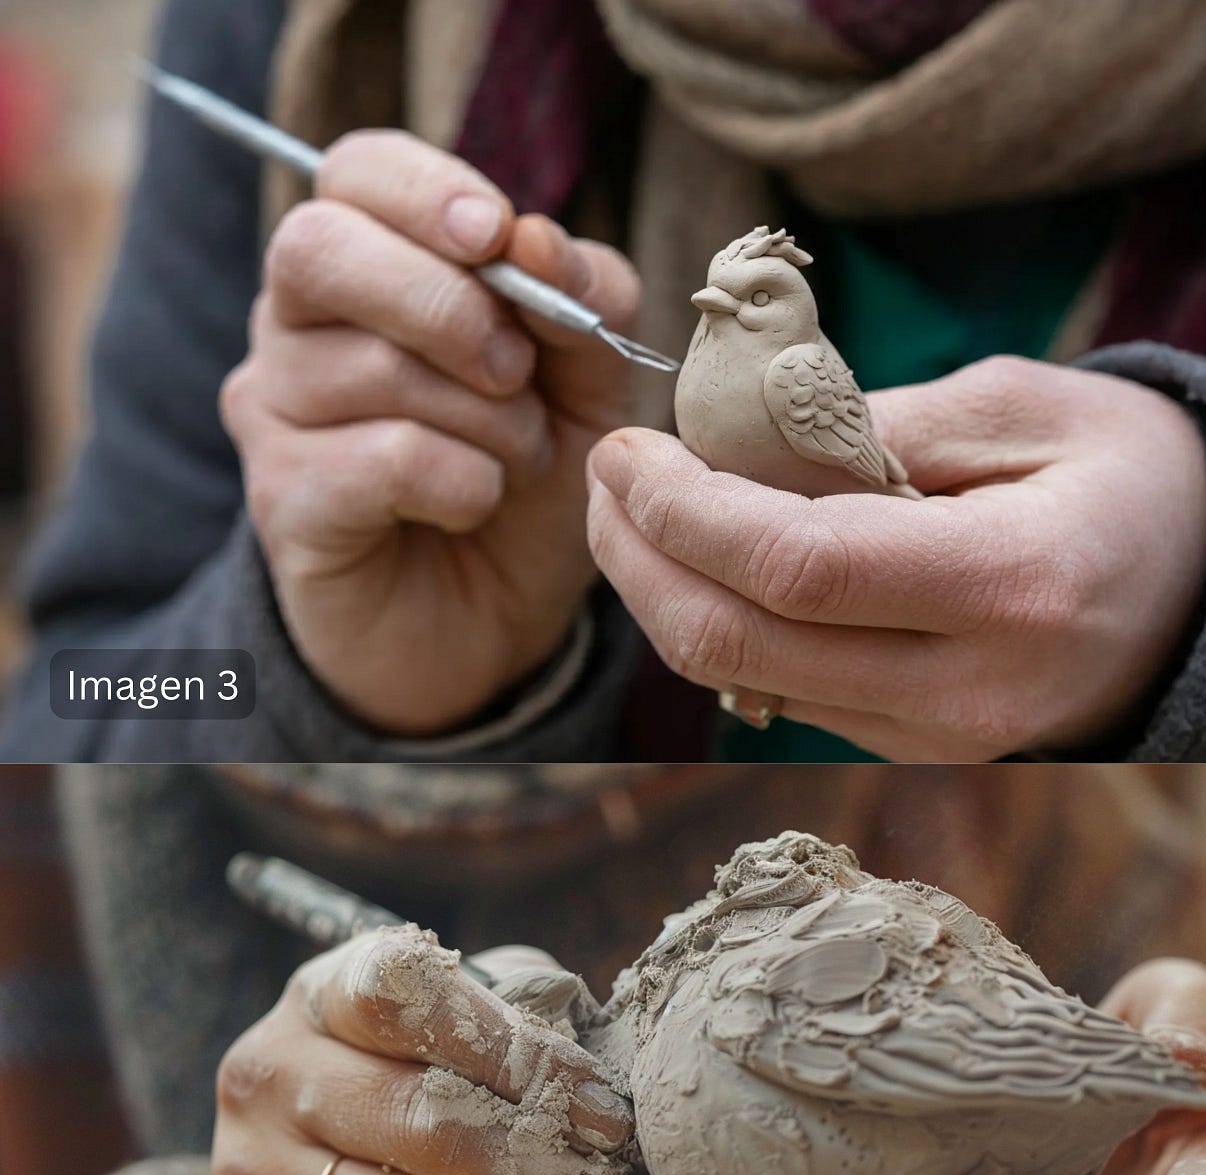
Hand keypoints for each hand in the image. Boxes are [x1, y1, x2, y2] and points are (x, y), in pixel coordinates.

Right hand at [178, 929, 677, 1174]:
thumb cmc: (394, 1111)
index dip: (514, 1050)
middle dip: (540, 1164)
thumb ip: (513, 1021)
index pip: (407, 998)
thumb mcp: (442, 1041)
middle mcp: (272, 1078)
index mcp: (320, 997)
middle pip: (421, 1117)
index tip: (601, 1110)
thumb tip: (602, 1079)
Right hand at [222, 131, 640, 736]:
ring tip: (519, 459)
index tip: (499, 238)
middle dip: (447, 304)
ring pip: (370, 365)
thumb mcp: (584, 391)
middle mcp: (296, 325)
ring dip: (483, 416)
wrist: (488, 626)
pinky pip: (381, 459)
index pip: (356, 172)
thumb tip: (537, 236)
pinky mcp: (284, 499)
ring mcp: (276, 412)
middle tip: (518, 371)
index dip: (429, 191)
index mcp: (364, 268)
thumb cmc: (524, 490)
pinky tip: (475, 501)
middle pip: (322, 248)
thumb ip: (582, 307)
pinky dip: (460, 480)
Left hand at [586, 356, 1205, 758]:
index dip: (684, 513)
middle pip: (740, 644)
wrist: (1202, 597)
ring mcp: (934, 737)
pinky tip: (701, 562)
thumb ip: (878, 426)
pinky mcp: (911, 749)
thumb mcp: (1025, 405)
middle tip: (604, 477)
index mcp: (1008, 586)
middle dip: (640, 560)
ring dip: (662, 596)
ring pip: (742, 682)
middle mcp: (964, 690)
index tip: (625, 452)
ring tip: (634, 509)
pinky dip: (718, 626)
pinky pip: (779, 696)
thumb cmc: (1127, 478)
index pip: (798, 568)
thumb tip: (732, 445)